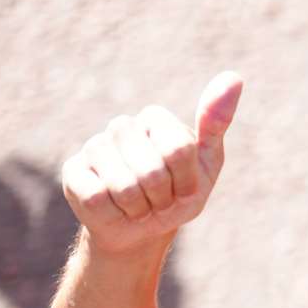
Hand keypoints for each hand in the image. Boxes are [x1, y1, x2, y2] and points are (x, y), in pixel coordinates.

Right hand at [60, 71, 242, 255]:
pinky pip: (99, 199)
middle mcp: (122, 126)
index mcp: (155, 119)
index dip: (186, 182)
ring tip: (139, 206)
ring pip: (125, 188)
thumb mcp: (206, 164)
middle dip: (163, 199)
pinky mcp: (73, 171)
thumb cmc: (177, 195)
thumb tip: (234, 77)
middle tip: (160, 201)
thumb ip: (216, 123)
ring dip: (140, 209)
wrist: (141, 230)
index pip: (179, 150)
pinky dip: (115, 214)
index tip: (185, 189)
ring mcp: (94, 146)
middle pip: (152, 172)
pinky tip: (114, 209)